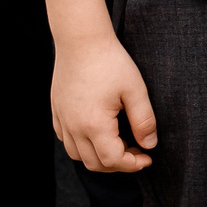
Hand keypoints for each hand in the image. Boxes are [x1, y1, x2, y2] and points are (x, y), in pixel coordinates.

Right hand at [51, 31, 156, 173]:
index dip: (132, 165)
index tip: (148, 158)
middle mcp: (73, 127)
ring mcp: (62, 120)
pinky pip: (67, 140)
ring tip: (120, 143)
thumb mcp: (135, 90)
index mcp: (94, 124)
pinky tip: (99, 133)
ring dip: (99, 157)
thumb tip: (150, 145)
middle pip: (94, 163)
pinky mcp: (57, 112)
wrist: (81, 41)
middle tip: (137, 151)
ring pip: (77, 155)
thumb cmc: (111, 62)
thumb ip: (144, 121)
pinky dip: (83, 146)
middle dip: (118, 164)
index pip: (112, 160)